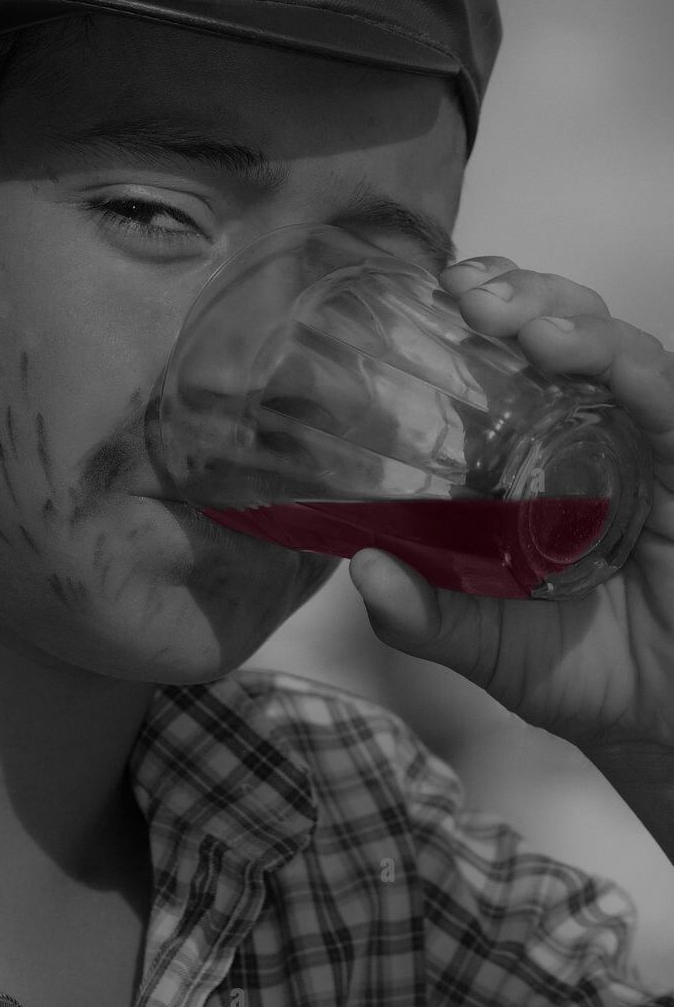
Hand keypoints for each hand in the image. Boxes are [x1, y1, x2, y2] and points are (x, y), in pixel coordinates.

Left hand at [348, 256, 673, 758]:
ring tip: (515, 319)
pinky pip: (665, 400)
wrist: (657, 715)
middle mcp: (582, 434)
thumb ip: (422, 615)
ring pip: (612, 346)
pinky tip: (588, 354)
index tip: (422, 299)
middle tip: (464, 292)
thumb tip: (363, 568)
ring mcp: (636, 443)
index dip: (467, 320)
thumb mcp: (482, 643)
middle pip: (555, 329)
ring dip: (566, 318)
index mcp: (524, 458)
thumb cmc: (574, 667)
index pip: (498, 362)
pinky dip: (630, 367)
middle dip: (515, 294)